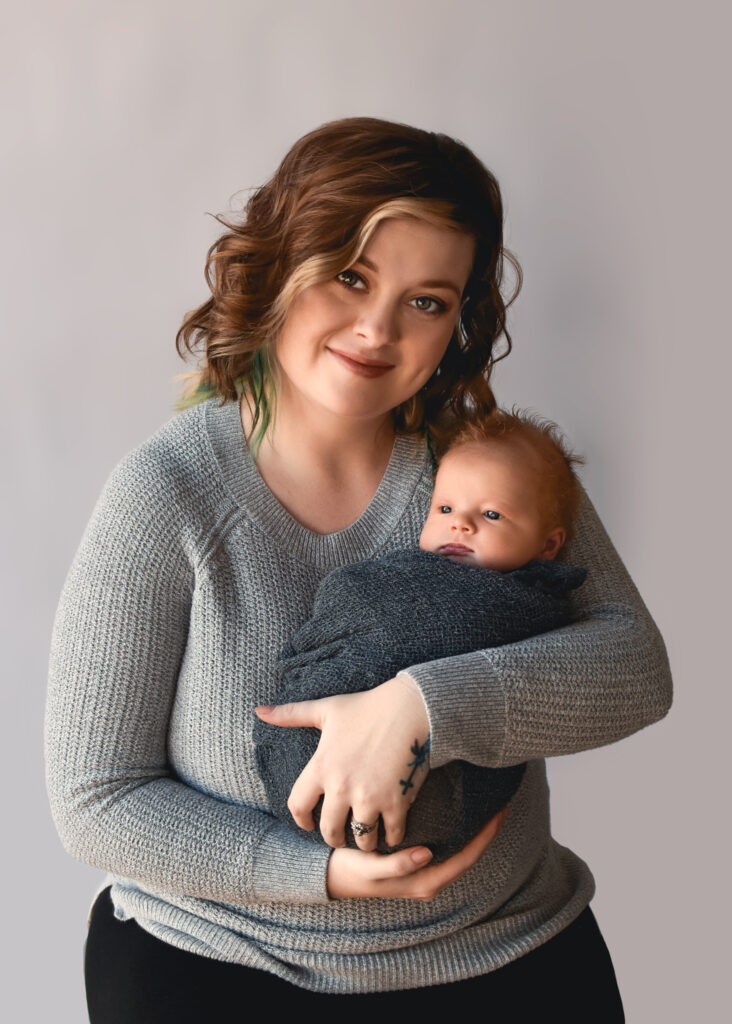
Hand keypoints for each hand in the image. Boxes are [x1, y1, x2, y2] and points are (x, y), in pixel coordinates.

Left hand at [254, 674, 429, 850]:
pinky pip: (391, 834)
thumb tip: (259, 711)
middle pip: (329, 830)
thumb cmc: (367, 706)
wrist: (411, 708)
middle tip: (340, 838)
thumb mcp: (326, 709)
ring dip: (364, 842)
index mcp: (321, 767)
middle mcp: (341, 787)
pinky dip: (392, 839)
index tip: (308, 824)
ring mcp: (369, 798)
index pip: (297, 806)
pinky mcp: (396, 802)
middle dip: (333, 838)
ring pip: (361, 838)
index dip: (301, 820)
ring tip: (368, 840)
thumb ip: (291, 714)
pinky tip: (392, 834)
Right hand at [326, 807, 508, 898]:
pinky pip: (448, 845)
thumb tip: (426, 854)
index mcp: (424, 882)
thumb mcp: (370, 868)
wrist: (330, 876)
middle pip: (469, 853)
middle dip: (486, 829)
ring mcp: (425, 870)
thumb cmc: (350, 871)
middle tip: (500, 800)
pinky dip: (459, 828)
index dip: (486, 835)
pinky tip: (460, 810)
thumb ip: (396, 864)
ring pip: (460, 849)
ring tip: (486, 802)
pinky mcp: (417, 860)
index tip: (501, 811)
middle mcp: (429, 878)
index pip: (467, 858)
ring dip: (475, 829)